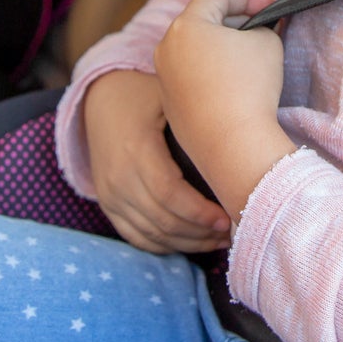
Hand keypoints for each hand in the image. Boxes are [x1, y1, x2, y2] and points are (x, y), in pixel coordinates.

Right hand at [83, 69, 230, 253]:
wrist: (99, 100)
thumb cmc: (144, 96)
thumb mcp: (168, 97)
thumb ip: (197, 120)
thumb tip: (242, 143)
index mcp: (137, 149)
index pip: (170, 195)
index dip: (200, 213)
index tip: (227, 218)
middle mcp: (118, 177)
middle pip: (162, 220)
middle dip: (200, 233)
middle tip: (232, 233)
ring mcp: (110, 194)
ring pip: (152, 234)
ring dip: (188, 243)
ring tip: (218, 240)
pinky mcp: (107, 205)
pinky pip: (136, 237)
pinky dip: (165, 245)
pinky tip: (191, 242)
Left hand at [153, 0, 294, 220]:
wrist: (233, 145)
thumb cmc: (250, 87)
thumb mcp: (268, 42)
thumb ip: (262, 26)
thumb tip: (256, 30)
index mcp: (186, 25)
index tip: (270, 7)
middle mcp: (166, 47)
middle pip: (201, 20)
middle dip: (233, 20)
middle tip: (261, 27)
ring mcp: (164, 77)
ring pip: (194, 50)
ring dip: (220, 46)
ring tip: (248, 55)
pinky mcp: (169, 103)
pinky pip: (190, 76)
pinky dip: (210, 72)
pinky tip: (233, 84)